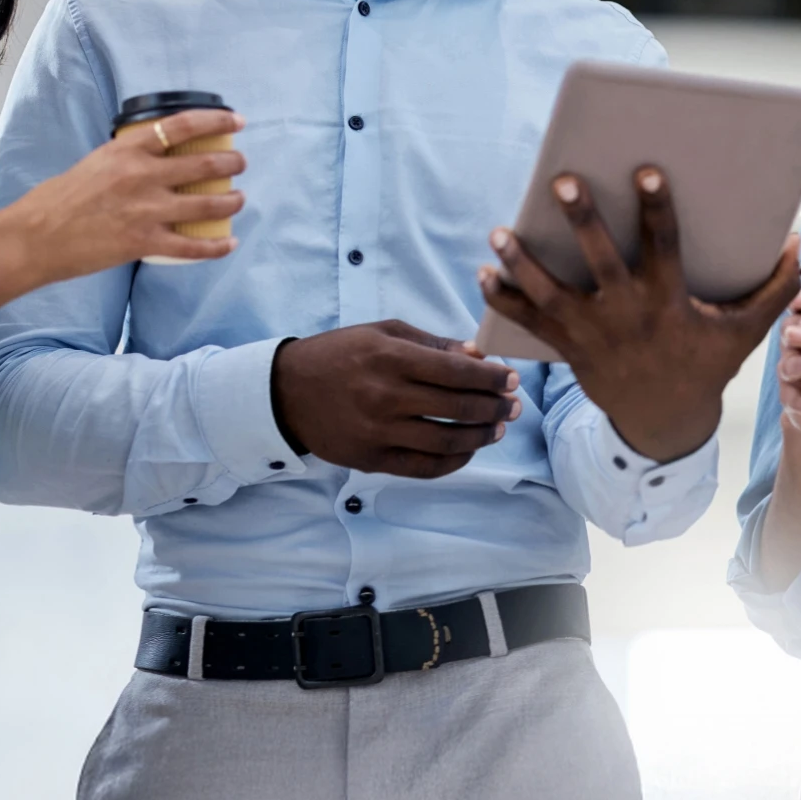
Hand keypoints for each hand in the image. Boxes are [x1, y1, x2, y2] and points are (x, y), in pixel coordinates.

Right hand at [0, 108, 245, 315]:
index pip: (183, 125)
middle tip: (240, 163)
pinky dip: (217, 245)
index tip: (237, 121)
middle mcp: (141, 176)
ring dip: (231, 201)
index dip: (216, 120)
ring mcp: (146, 210)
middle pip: (204, 164)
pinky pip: (193, 246)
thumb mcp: (96, 162)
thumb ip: (129, 159)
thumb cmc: (60, 199)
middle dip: (232, 162)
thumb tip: (158, 158)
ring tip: (238, 198)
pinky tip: (229, 243)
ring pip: (207, 204)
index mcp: (127, 150)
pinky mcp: (144, 243)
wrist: (37, 237)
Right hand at [271, 321, 520, 478]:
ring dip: (482, 435)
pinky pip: (425, 466)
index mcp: (390, 357)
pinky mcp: (372, 460)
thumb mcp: (382, 333)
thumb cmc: (339, 354)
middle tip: (514, 403)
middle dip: (495, 405)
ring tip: (499, 426)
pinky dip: (455, 460)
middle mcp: (386, 396)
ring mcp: (379, 432)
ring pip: (447, 439)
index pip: (457, 370)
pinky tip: (469, 448)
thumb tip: (477, 355)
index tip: (511, 377)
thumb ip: (432, 344)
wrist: (287, 392)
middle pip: (458, 406)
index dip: (491, 376)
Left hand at [478, 167, 800, 462]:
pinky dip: (501, 300)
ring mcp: (591, 332)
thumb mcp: (744, 331)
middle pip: (599, 261)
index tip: (646, 171)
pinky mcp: (565, 347)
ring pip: (550, 294)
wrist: (663, 421)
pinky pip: (527, 323)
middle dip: (582, 221)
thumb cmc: (704, 363)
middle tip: (564, 180)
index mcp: (668, 302)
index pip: (663, 247)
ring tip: (501, 232)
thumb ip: (775, 288)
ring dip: (523, 263)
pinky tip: (483, 273)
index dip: (656, 209)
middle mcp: (626, 314)